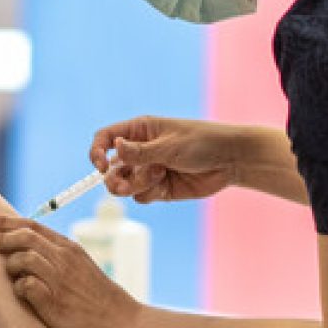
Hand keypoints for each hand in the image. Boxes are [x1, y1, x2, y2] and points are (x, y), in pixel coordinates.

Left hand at [0, 215, 140, 327]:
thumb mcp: (81, 268)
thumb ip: (57, 257)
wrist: (122, 323)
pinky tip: (24, 294)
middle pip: (24, 237)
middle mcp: (64, 259)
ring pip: (23, 258)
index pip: (31, 225)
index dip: (4, 222)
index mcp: (69, 248)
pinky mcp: (54, 302)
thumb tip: (27, 252)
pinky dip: (19, 287)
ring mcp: (60, 280)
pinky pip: (26, 286)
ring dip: (11, 265)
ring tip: (13, 275)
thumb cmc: (98, 299)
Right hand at [91, 116, 238, 203]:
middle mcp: (140, 151)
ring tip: (158, 177)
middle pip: (111, 169)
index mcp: (139, 131)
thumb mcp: (169, 146)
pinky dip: (150, 193)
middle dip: (114, 179)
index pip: (105, 138)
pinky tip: (167, 183)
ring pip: (125, 185)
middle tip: (124, 184)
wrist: (230, 161)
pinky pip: (142, 196)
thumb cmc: (202, 143)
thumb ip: (140, 152)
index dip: (97, 152)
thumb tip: (114, 147)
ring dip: (136, 185)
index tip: (102, 167)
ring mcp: (149, 171)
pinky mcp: (159, 188)